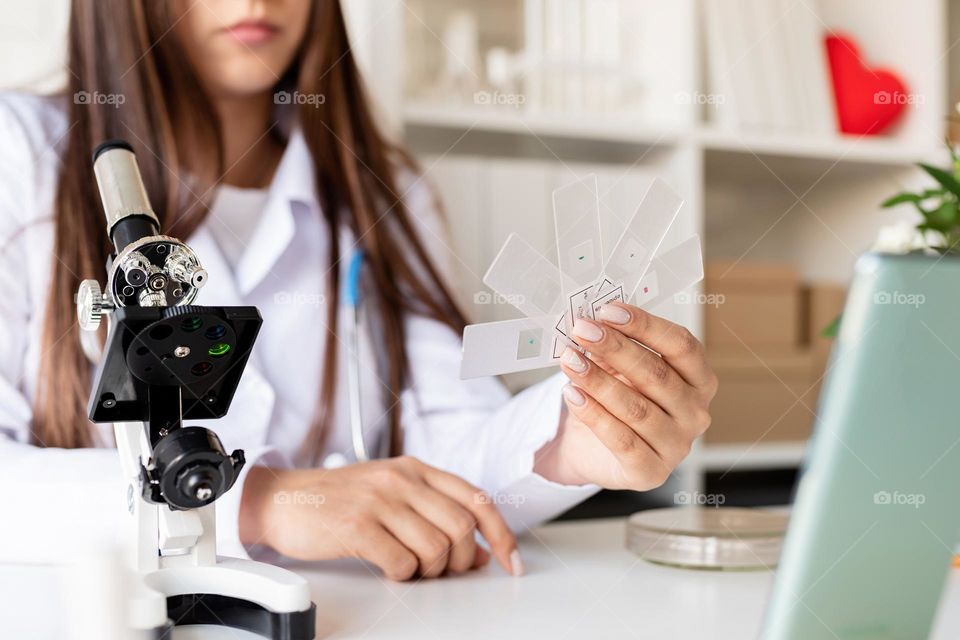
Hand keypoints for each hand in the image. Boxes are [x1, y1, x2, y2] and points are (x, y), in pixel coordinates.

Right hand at [239, 456, 519, 580]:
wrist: (284, 499)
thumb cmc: (340, 500)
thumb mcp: (392, 495)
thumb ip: (435, 514)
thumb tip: (480, 550)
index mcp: (416, 468)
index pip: (476, 498)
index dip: (500, 533)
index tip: (511, 561)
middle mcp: (401, 479)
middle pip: (460, 526)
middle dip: (461, 559)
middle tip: (444, 570)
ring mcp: (378, 499)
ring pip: (435, 547)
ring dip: (430, 570)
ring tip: (411, 567)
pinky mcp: (356, 524)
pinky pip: (401, 562)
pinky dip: (402, 574)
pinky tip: (389, 568)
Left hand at [535, 302, 717, 490]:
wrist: (593, 448)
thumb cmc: (616, 398)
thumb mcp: (618, 366)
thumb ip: (613, 344)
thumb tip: (591, 321)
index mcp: (699, 380)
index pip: (681, 345)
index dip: (645, 325)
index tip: (608, 310)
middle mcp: (696, 413)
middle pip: (656, 374)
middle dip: (615, 348)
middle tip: (582, 330)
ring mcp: (677, 446)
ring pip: (635, 408)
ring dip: (597, 380)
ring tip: (569, 360)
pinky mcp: (651, 472)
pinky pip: (621, 440)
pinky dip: (593, 414)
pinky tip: (572, 394)